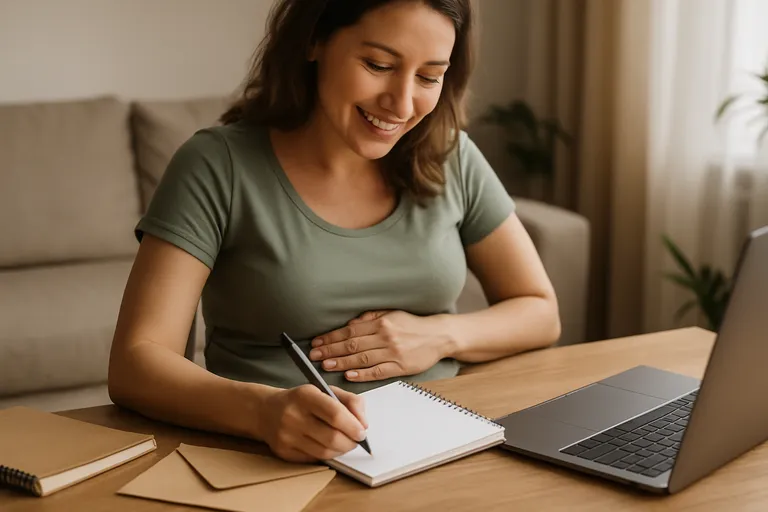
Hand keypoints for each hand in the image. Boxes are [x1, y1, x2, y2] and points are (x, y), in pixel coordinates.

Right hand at [260, 385, 367, 462]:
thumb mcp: (325, 390)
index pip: (335, 413)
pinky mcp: (283, 452)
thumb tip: (364, 424)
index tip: (362, 431)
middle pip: (332, 437)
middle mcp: (293, 415)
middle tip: (356, 440)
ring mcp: (286, 435)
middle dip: (351, 442)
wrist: (266, 410)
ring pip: (325, 452)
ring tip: (345, 443)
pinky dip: (327, 455)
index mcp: (305, 395)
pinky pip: (314, 459)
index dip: (353, 425)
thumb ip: (350, 401)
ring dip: (341, 450)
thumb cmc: (302, 400)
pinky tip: (329, 447)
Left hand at [309, 310, 449, 381]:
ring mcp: (393, 353)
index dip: (331, 337)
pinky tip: (350, 376)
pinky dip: (363, 374)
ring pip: (362, 359)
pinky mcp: (401, 367)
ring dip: (342, 362)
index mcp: (381, 323)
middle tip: (314, 355)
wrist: (439, 336)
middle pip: (352, 344)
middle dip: (331, 350)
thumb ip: (371, 317)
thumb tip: (351, 323)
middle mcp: (385, 337)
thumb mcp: (392, 314)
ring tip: (326, 365)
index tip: (317, 342)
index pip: (350, 330)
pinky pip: (378, 372)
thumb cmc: (413, 325)